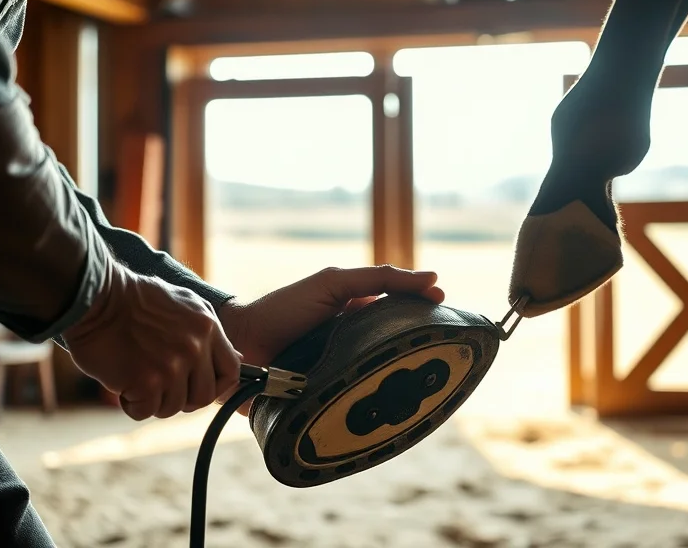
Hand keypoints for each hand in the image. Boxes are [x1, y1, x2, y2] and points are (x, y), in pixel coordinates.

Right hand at [63, 260, 241, 420]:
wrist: (95, 298)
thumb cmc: (135, 300)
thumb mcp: (186, 304)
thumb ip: (209, 333)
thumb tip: (236, 359)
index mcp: (207, 328)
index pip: (231, 371)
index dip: (218, 387)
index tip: (199, 388)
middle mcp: (195, 348)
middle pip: (203, 396)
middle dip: (182, 397)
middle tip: (160, 385)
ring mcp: (172, 367)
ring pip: (173, 407)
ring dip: (153, 399)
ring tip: (136, 375)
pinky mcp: (146, 382)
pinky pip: (145, 411)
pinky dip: (131, 404)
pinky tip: (122, 382)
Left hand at [216, 265, 444, 413]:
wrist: (237, 345)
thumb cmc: (283, 309)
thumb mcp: (334, 284)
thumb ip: (379, 278)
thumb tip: (434, 278)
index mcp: (360, 317)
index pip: (403, 317)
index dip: (427, 318)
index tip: (451, 320)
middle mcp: (355, 347)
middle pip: (397, 351)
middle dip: (418, 355)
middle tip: (444, 358)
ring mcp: (345, 375)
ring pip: (381, 381)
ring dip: (396, 383)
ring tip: (424, 387)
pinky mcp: (331, 403)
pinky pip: (359, 407)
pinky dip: (373, 406)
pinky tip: (390, 409)